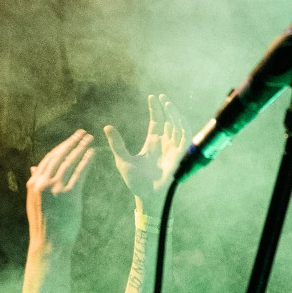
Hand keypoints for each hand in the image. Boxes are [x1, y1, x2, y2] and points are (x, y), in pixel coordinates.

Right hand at [27, 129, 95, 251]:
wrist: (49, 243)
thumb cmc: (45, 224)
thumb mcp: (35, 201)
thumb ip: (35, 183)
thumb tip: (34, 167)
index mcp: (34, 183)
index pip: (49, 159)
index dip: (61, 147)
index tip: (71, 139)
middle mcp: (43, 183)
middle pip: (60, 157)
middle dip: (72, 142)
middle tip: (83, 133)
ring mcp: (56, 189)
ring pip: (70, 163)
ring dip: (81, 148)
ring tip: (90, 140)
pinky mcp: (69, 195)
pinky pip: (79, 173)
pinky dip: (86, 162)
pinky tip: (92, 154)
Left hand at [104, 93, 187, 219]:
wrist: (146, 196)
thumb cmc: (135, 181)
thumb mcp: (122, 159)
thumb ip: (117, 143)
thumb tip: (106, 126)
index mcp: (152, 143)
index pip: (157, 121)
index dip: (156, 109)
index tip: (153, 96)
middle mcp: (164, 144)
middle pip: (168, 121)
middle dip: (166, 108)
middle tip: (161, 97)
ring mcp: (172, 150)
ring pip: (177, 127)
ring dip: (175, 115)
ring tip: (168, 104)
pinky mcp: (179, 157)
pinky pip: (184, 139)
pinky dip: (183, 127)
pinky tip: (177, 118)